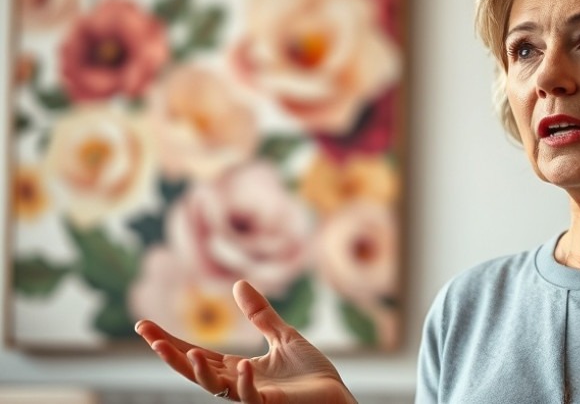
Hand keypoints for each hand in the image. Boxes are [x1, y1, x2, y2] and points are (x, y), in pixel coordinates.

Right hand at [135, 280, 356, 403]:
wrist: (336, 397)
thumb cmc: (312, 374)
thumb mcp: (283, 336)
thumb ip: (260, 315)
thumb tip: (238, 284)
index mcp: (238, 369)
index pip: (196, 354)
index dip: (172, 341)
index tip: (145, 325)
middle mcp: (238, 384)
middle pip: (196, 370)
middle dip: (170, 354)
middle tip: (147, 334)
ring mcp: (253, 396)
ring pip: (216, 387)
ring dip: (199, 371)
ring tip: (185, 352)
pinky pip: (252, 397)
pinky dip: (246, 383)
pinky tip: (243, 365)